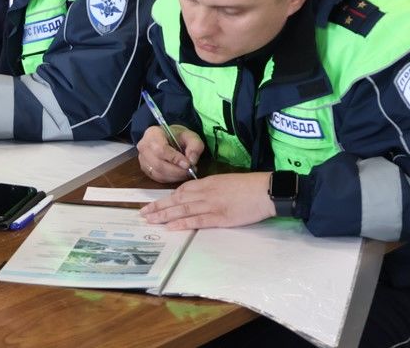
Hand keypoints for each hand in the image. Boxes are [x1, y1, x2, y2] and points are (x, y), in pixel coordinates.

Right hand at [137, 124, 203, 182]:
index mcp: (152, 134)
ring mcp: (143, 159)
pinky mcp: (146, 170)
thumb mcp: (191, 136)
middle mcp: (143, 147)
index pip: (160, 149)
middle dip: (177, 170)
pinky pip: (158, 178)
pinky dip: (171, 179)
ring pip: (158, 173)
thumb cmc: (178, 137)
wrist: (169, 139)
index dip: (174, 158)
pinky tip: (179, 174)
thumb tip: (191, 160)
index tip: (188, 164)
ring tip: (186, 172)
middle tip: (190, 170)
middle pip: (158, 163)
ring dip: (175, 176)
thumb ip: (194, 146)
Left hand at [139, 172, 274, 229]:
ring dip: (164, 215)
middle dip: (158, 207)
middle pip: (177, 200)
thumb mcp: (225, 182)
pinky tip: (170, 227)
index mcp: (207, 183)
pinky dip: (182, 223)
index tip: (153, 204)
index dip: (166, 198)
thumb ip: (210, 188)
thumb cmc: (249, 186)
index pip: (180, 191)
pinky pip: (197, 221)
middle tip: (143, 213)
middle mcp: (205, 193)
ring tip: (151, 220)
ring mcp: (211, 205)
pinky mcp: (220, 217)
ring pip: (183, 210)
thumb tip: (197, 196)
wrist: (267, 190)